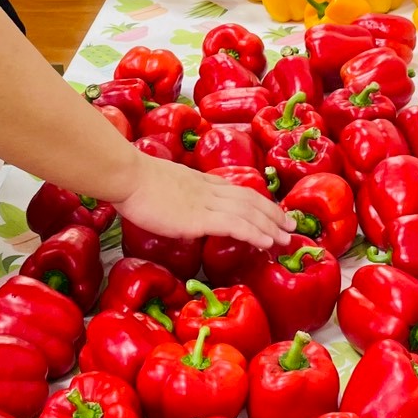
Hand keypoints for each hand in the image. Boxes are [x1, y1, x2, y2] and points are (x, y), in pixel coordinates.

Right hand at [111, 156, 294, 249]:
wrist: (126, 176)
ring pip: (248, 212)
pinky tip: (266, 242)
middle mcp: (208, 191)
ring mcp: (205, 204)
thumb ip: (176, 196)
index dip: (259, 202)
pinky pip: (234, 225)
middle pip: (250, 199)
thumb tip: (179, 207)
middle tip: (291, 225)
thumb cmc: (133, 182)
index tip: (273, 211)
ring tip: (286, 238)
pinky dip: (254, 233)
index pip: (238, 191)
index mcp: (200, 183)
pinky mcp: (198, 218)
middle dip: (273, 213)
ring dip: (270, 226)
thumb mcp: (163, 186)